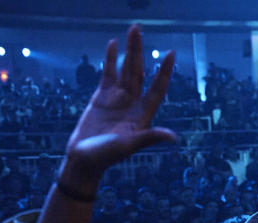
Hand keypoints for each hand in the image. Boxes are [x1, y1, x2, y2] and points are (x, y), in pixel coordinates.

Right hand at [60, 25, 177, 190]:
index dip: (164, 71)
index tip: (171, 53)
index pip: (157, 88)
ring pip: (125, 70)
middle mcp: (133, 103)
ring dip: (129, 51)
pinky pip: (108, 74)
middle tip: (139, 28)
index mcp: (142, 114)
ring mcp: (117, 99)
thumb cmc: (107, 156)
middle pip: (139, 72)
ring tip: (132, 31)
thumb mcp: (129, 145)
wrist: (84, 160)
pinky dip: (111, 60)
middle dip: (140, 51)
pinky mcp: (101, 98)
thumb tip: (173, 137)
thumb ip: (149, 137)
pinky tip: (114, 45)